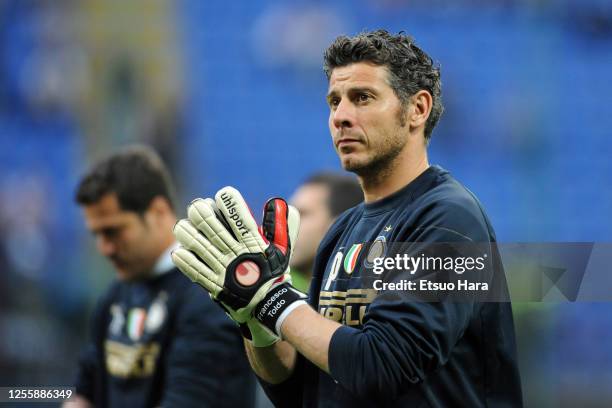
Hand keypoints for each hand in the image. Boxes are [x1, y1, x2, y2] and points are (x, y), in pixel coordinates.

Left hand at [172, 187, 306, 342]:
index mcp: (253, 244)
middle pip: (215, 230)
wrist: (270, 306)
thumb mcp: (284, 249)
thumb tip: (280, 203)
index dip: (231, 205)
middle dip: (203, 216)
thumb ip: (283, 226)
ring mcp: (224, 270)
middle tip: (196, 206)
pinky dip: (187, 263)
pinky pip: (197, 272)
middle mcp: (236, 255)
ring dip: (189, 236)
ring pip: (201, 249)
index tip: (223, 193)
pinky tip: (178, 252)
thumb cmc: (275, 274)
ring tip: (180, 226)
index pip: (241, 219)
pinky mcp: (216, 285)